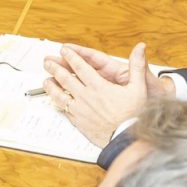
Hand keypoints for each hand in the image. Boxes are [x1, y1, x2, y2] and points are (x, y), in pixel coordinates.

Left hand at [45, 41, 166, 144]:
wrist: (126, 138)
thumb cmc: (133, 115)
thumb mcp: (139, 87)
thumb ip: (137, 65)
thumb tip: (140, 48)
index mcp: (99, 86)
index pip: (80, 66)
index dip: (71, 56)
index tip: (64, 50)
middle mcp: (86, 97)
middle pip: (65, 78)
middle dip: (55, 67)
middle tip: (48, 61)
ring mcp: (80, 109)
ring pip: (60, 94)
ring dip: (51, 85)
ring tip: (45, 79)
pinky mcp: (77, 121)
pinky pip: (63, 109)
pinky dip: (56, 101)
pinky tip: (53, 99)